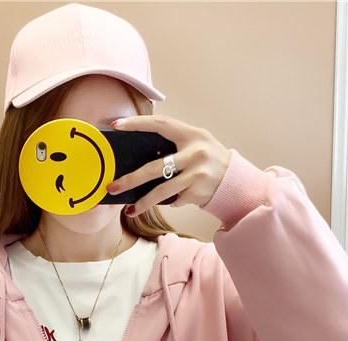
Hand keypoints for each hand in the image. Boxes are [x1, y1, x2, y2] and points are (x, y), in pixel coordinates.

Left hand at [106, 115, 230, 216]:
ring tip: (130, 210)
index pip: (160, 125)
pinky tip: (175, 200)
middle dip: (131, 179)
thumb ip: (174, 146)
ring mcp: (197, 174)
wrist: (235, 181)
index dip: (138, 123)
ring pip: (162, 191)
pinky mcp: (197, 192)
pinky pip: (174, 200)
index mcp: (191, 135)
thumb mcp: (196, 145)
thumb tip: (139, 158)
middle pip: (154, 167)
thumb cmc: (208, 160)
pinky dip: (172, 201)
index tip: (117, 124)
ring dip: (143, 202)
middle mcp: (195, 153)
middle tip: (113, 186)